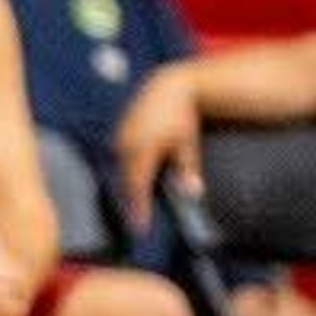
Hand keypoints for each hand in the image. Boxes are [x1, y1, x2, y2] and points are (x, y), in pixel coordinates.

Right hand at [115, 65, 203, 228]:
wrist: (169, 87)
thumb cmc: (182, 115)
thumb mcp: (188, 143)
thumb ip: (187, 168)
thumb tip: (193, 193)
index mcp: (142, 149)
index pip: (137, 186)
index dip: (139, 208)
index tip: (141, 227)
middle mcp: (126, 144)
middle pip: (126, 179)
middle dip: (132, 199)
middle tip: (139, 217)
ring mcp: (121, 136)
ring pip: (123, 168)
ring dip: (129, 184)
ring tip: (138, 200)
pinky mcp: (121, 130)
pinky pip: (122, 156)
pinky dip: (129, 170)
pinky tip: (137, 176)